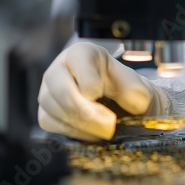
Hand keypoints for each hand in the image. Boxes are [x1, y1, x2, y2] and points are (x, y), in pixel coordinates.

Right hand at [37, 41, 168, 140]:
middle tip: (108, 126)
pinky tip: (91, 132)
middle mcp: (61, 67)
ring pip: (52, 107)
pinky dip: (72, 130)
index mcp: (84, 53)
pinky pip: (49, 122)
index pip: (79, 63)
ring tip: (104, 130)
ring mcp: (49, 90)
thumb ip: (133, 93)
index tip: (104, 95)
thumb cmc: (128, 93)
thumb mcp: (137, 88)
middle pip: (60, 88)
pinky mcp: (46, 111)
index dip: (92, 83)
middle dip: (85, 111)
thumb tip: (124, 105)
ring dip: (81, 124)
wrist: (125, 109)